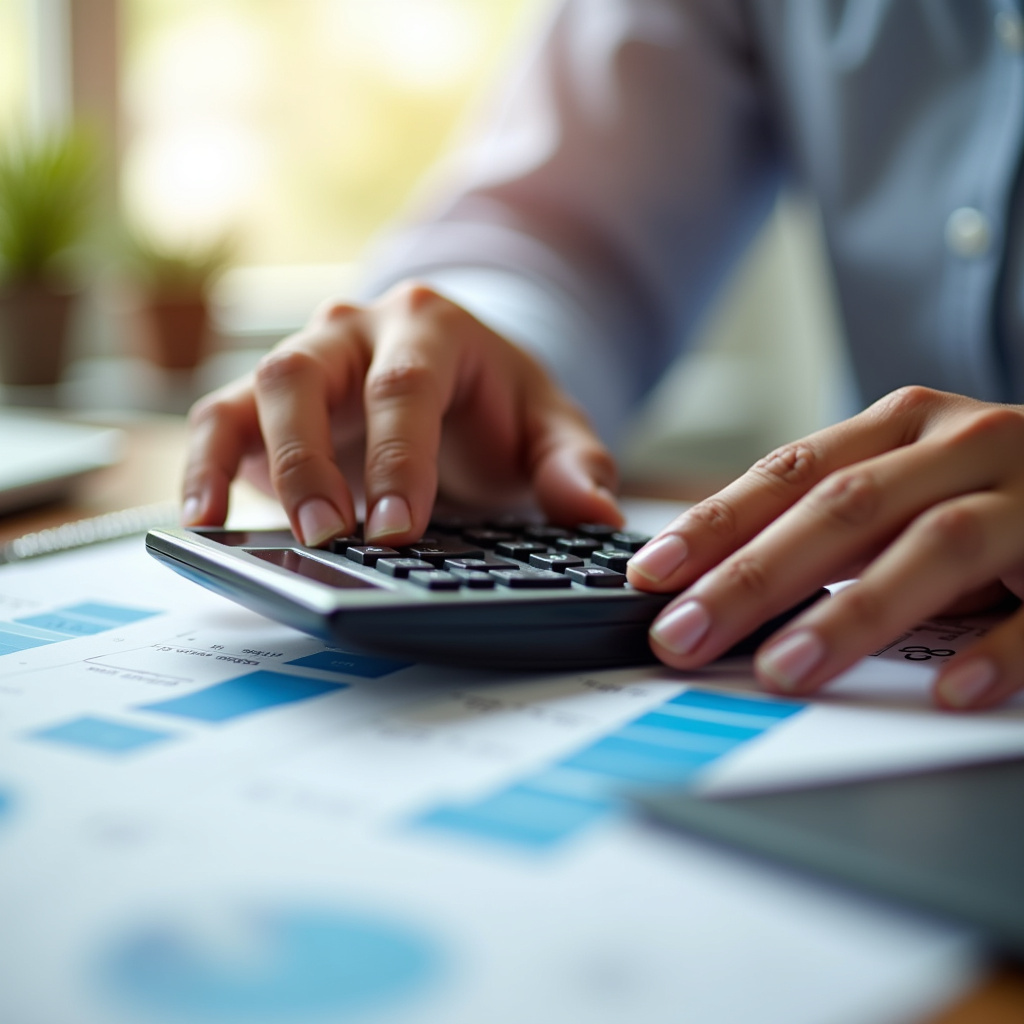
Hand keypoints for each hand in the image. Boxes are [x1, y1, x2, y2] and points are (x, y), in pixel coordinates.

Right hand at [183, 281, 620, 545]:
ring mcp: (307, 357)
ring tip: (274, 536)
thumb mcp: (549, 427)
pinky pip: (220, 417)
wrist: (456, 379)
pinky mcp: (267, 396)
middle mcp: (357, 329)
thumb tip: (597, 517)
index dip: (398, 458)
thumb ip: (574, 465)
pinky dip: (204, 462)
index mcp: (431, 326)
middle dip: (315, 460)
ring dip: (261, 465)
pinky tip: (202, 517)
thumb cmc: (499, 406)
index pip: (404, 387)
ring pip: (261, 389)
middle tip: (333, 538)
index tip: (399, 531)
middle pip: (312, 376)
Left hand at [626, 387, 1023, 709]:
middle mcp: (962, 447)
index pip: (789, 472)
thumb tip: (711, 576)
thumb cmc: (990, 485)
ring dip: (853, 613)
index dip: (715, 524)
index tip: (651, 574)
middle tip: (685, 635)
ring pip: (935, 548)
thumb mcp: (905, 479)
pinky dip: (997, 649)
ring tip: (784, 668)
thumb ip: (826, 516)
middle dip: (755, 576)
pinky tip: (944, 689)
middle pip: (845, 509)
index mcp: (902, 426)